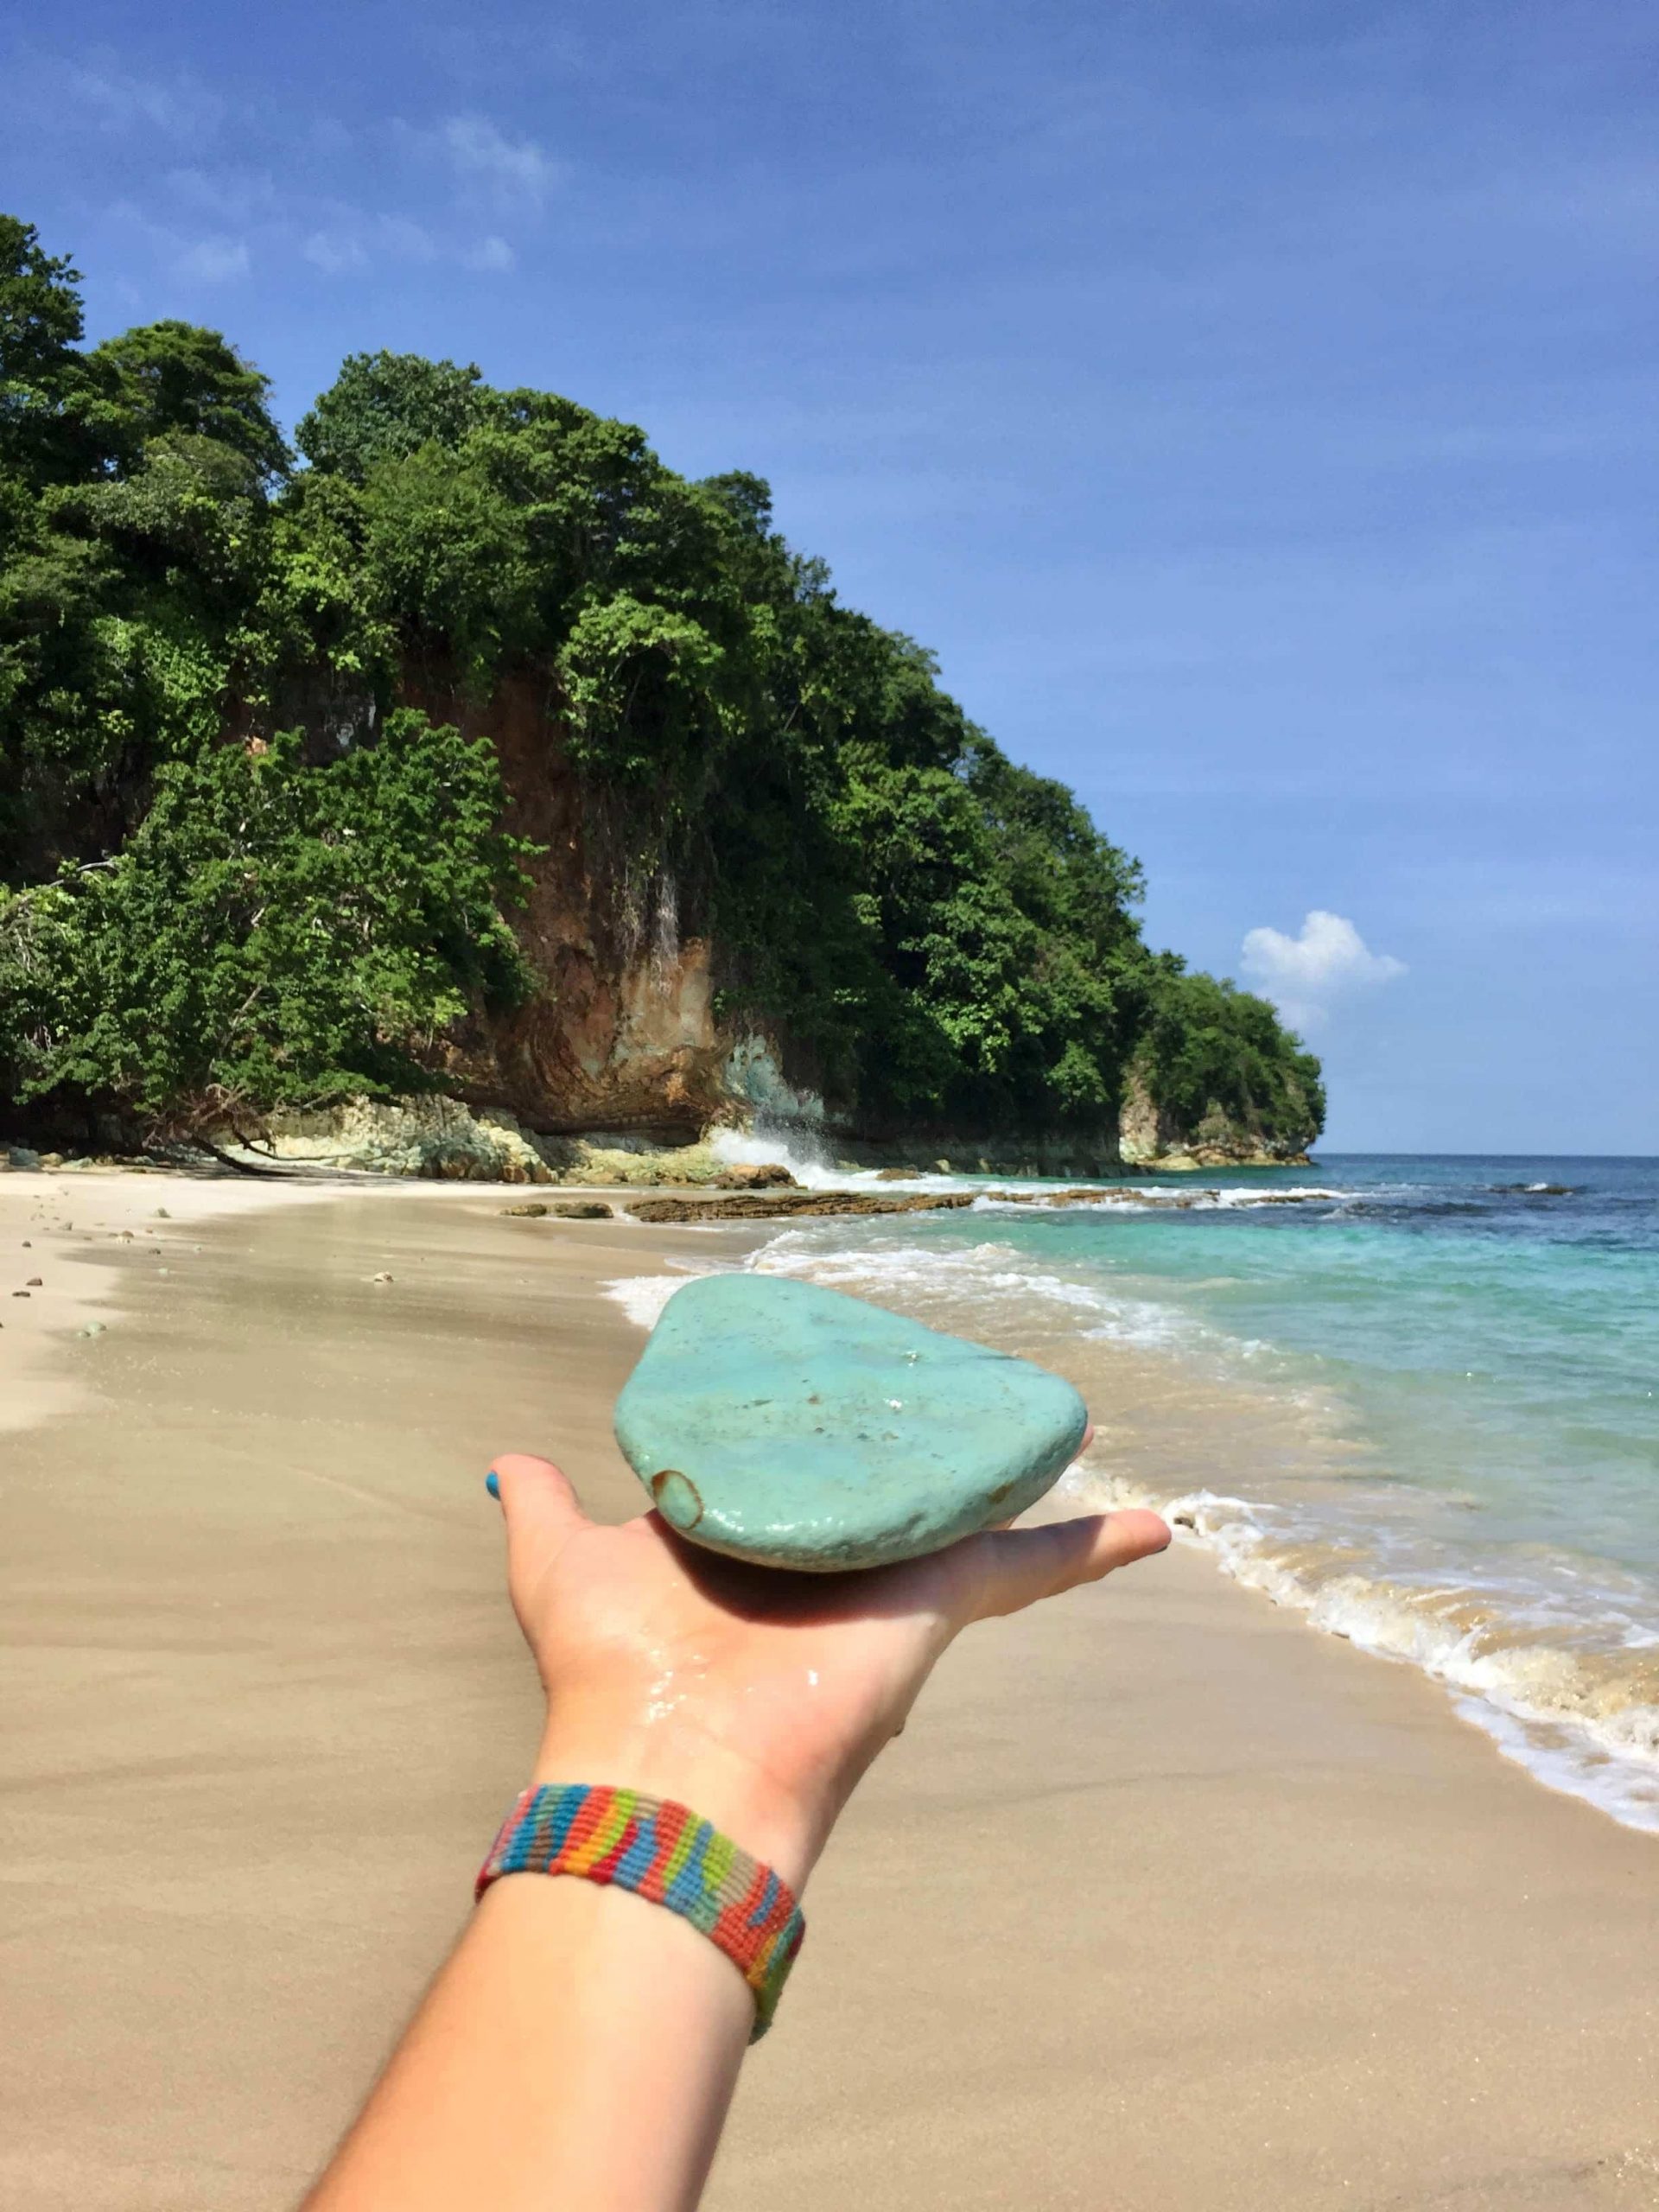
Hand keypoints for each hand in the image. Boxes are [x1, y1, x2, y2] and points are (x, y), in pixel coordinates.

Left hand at [489, 1450, 1168, 1889]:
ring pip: (972, 1512)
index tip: (846, 1388)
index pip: (801, 1478)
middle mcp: (826, 1560)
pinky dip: (1092, 1546)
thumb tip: (507, 1462)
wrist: (668, 1768)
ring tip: (1067, 1424)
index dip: (821, 1430)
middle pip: (897, 1486)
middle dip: (929, 1445)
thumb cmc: (611, 1673)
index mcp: (751, 1544)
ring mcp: (889, 1579)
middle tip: (965, 1386)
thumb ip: (542, 1512)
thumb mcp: (561, 1566)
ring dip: (1022, 1477)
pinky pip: (1030, 1565)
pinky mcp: (938, 1599)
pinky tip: (1155, 1527)